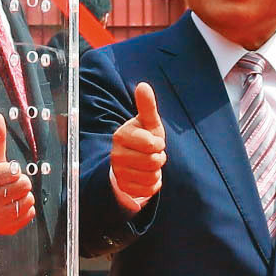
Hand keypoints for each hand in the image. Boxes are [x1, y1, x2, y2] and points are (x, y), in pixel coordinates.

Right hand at [0, 115, 34, 235]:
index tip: (5, 173)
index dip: (13, 170)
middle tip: (8, 186)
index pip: (15, 171)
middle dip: (20, 183)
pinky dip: (24, 210)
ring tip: (8, 197)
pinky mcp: (4, 229)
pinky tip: (10, 208)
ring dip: (22, 197)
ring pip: (29, 200)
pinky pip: (29, 215)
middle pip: (25, 185)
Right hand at [108, 80, 165, 212]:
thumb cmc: (143, 138)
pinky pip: (149, 189)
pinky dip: (153, 183)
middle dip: (159, 158)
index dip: (159, 144)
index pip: (151, 144)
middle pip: (153, 162)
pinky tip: (146, 175)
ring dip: (156, 171)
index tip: (155, 142)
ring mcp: (118, 172)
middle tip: (152, 154)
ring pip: (152, 177)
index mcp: (121, 135)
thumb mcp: (147, 122)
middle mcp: (116, 154)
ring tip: (148, 164)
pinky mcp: (123, 187)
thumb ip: (147, 105)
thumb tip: (143, 86)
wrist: (131, 160)